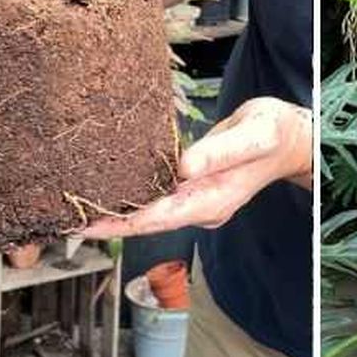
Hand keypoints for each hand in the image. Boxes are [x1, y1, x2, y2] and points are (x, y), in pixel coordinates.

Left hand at [79, 97, 311, 237]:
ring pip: (149, 207)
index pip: (156, 218)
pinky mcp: (194, 182)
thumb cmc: (274, 133)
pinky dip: (133, 188)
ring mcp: (197, 197)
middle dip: (108, 219)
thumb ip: (219, 152)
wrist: (291, 135)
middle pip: (146, 219)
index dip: (120, 222)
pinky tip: (112, 180)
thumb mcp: (252, 137)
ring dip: (116, 205)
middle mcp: (199, 205)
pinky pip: (157, 191)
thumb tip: (181, 168)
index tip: (85, 224)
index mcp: (211, 201)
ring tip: (77, 201)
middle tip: (65, 216)